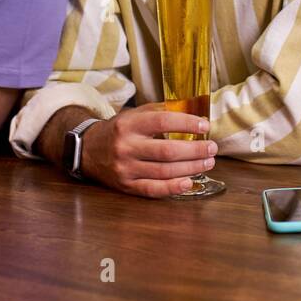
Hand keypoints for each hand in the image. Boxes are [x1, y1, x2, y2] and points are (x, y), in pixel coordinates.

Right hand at [80, 107, 217, 198]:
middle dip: (195, 150)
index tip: (205, 125)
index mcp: (128, 124)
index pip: (162, 122)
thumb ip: (160, 112)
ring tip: (207, 162)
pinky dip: (173, 187)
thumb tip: (193, 111)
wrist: (88, 150)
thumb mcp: (134, 115)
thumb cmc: (119, 130)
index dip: (187, 123)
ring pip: (164, 171)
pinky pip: (153, 189)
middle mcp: (125, 147)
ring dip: (191, 168)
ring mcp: (125, 169)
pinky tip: (189, 182)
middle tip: (212, 148)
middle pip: (167, 151)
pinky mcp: (126, 186)